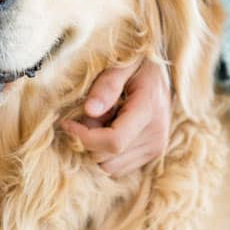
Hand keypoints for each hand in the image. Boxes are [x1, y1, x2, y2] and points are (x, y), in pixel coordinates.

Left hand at [61, 58, 170, 175]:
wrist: (162, 70)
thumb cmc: (137, 61)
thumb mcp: (121, 64)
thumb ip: (106, 85)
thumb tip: (89, 111)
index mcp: (149, 110)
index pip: (113, 141)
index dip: (83, 137)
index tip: (67, 122)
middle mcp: (156, 135)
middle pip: (107, 158)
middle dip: (89, 140)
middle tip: (88, 115)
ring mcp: (156, 148)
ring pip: (110, 168)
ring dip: (97, 148)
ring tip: (101, 121)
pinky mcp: (152, 154)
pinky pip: (118, 168)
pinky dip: (107, 153)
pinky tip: (110, 129)